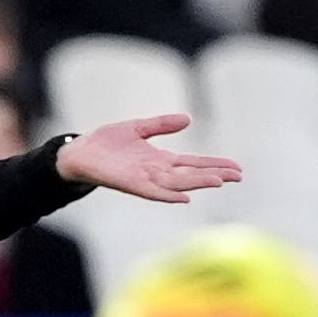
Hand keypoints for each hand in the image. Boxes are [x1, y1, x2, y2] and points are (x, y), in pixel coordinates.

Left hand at [53, 114, 241, 204]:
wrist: (79, 153)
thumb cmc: (106, 143)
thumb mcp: (138, 128)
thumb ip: (161, 125)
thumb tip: (187, 119)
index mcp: (161, 160)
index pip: (194, 163)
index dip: (215, 165)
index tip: (236, 167)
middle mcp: (157, 173)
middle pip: (191, 174)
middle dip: (215, 175)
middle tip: (238, 176)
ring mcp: (145, 180)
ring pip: (178, 183)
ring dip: (198, 183)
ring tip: (219, 181)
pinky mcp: (130, 184)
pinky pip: (153, 192)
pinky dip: (169, 195)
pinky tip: (184, 197)